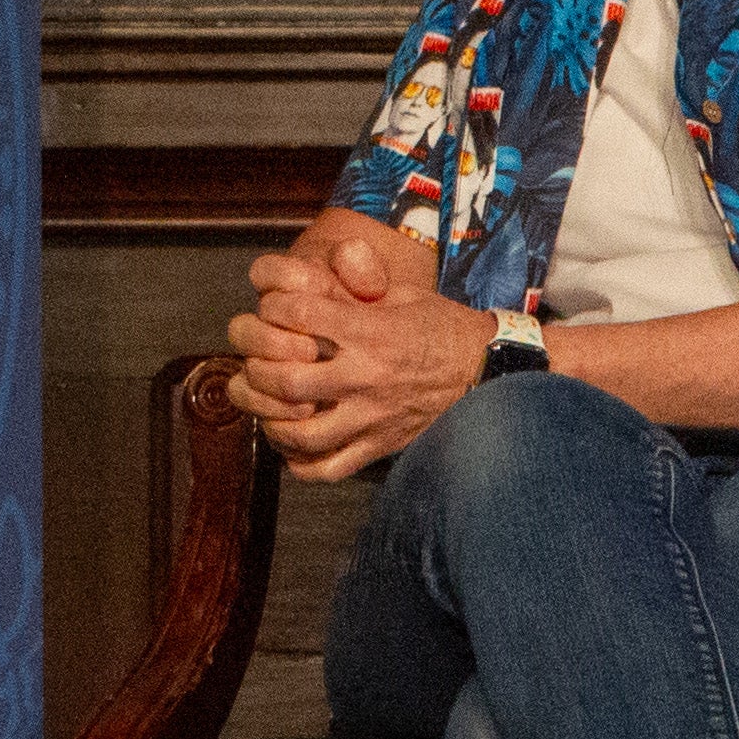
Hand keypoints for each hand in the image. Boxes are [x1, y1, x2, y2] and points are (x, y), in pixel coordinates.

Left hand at [221, 207, 480, 479]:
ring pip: (301, 432)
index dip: (273, 307)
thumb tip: (313, 270)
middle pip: (287, 381)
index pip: (300, 315)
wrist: (489, 369)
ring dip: (270, 419)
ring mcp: (373, 418)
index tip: (270, 308)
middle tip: (250, 360)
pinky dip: (301, 462)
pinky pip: (330, 468)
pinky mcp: (381, 446)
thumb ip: (356, 285)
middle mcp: (367, 377)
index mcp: (372, 332)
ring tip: (262, 404)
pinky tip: (291, 444)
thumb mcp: (401, 294)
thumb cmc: (442, 327)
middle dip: (256, 368)